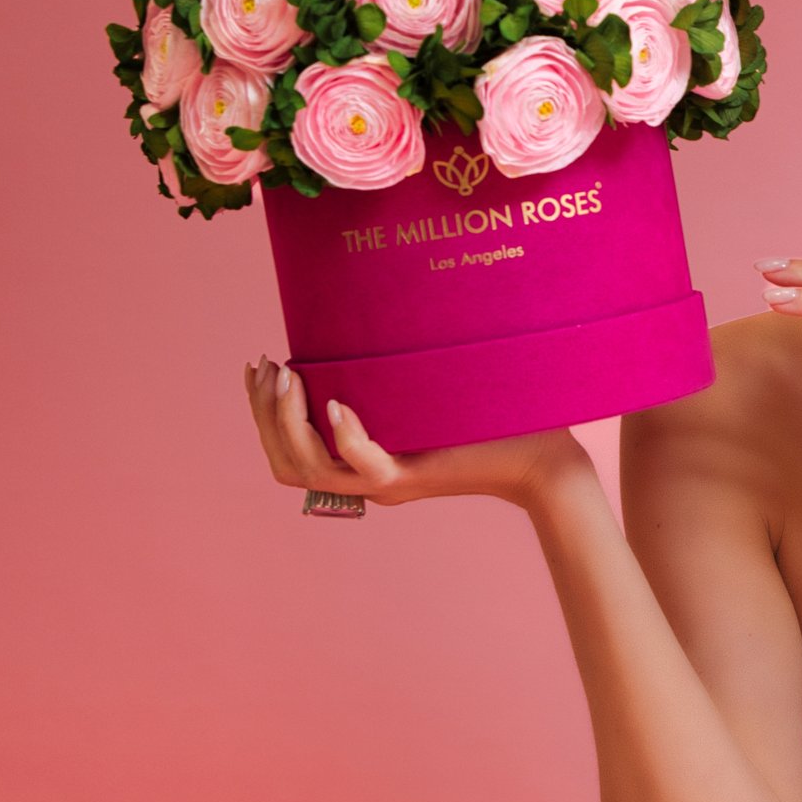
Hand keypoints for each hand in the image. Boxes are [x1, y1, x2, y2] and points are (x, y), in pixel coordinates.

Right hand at [243, 356, 588, 510]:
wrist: (542, 456)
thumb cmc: (491, 417)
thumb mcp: (426, 389)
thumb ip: (391, 373)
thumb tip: (364, 318)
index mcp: (362, 462)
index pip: (289, 454)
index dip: (262, 414)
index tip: (259, 366)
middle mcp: (367, 479)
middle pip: (287, 463)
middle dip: (263, 414)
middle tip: (265, 367)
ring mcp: (388, 483)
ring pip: (311, 468)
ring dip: (288, 421)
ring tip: (287, 377)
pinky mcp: (415, 478)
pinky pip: (365, 467)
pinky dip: (343, 436)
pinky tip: (335, 403)